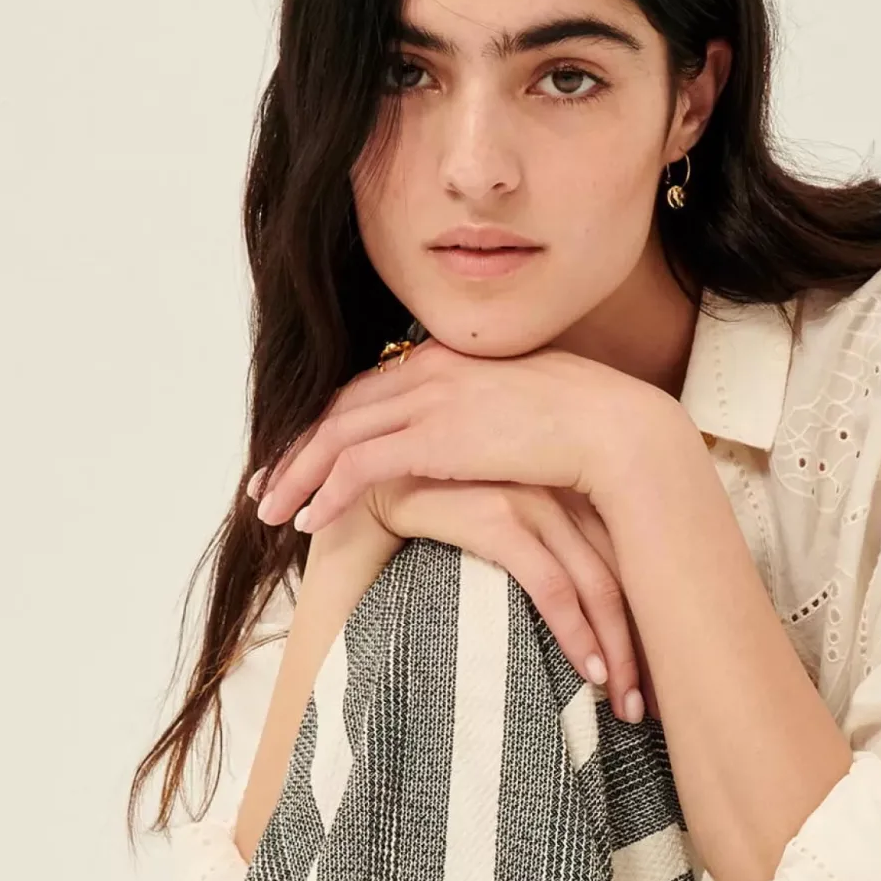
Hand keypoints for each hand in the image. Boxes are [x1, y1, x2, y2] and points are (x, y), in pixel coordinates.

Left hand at [250, 337, 646, 536]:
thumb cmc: (588, 428)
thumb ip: (487, 420)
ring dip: (296, 476)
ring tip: (271, 514)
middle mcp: (428, 368)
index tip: (300, 457)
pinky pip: (359, 464)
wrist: (615, 428)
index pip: (366, 390)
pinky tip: (311, 522)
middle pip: (338, 410)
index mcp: (447, 358)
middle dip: (295, 451)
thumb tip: (478, 446)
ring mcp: (429, 398)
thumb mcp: (525, 412)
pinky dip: (327, 492)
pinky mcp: (434, 435)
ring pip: (335, 435)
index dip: (327, 426)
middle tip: (264, 487)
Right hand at [366, 474, 655, 720]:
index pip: (625, 549)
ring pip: (590, 575)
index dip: (647, 613)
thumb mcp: (492, 550)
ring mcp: (516, 487)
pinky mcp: (482, 507)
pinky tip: (592, 672)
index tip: (656, 679)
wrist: (341, 516)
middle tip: (647, 706)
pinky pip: (547, 576)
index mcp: (559, 480)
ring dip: (615, 646)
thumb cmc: (416, 548)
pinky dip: (574, 628)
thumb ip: (541, 558)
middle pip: (620, 564)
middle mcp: (547, 476)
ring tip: (625, 704)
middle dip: (640, 641)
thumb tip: (603, 622)